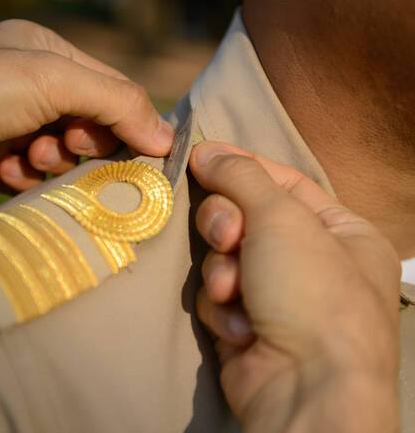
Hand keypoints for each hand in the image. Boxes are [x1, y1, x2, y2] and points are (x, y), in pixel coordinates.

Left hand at [0, 19, 173, 194]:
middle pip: (91, 127)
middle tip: (70, 143)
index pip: (110, 90)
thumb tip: (166, 135)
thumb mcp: (53, 78)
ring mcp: (13, 129)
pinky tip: (6, 170)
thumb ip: (116, 102)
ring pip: (65, 159)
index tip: (144, 151)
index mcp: (47, 55)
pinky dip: (26, 178)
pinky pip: (34, 181)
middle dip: (85, 141)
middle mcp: (31, 90)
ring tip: (30, 156)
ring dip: (54, 161)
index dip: (129, 119)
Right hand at [189, 141, 400, 431]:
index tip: (198, 156)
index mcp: (339, 232)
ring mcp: (278, 298)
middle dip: (225, 227)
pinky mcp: (247, 327)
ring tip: (234, 293)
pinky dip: (223, 310)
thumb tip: (205, 149)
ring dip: (222, 274)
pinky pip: (218, 299)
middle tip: (227, 239)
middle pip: (244, 219)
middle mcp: (311, 263)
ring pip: (223, 261)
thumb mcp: (282, 218)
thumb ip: (241, 177)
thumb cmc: (311, 293)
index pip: (282, 182)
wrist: (305, 388)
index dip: (240, 167)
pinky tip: (241, 328)